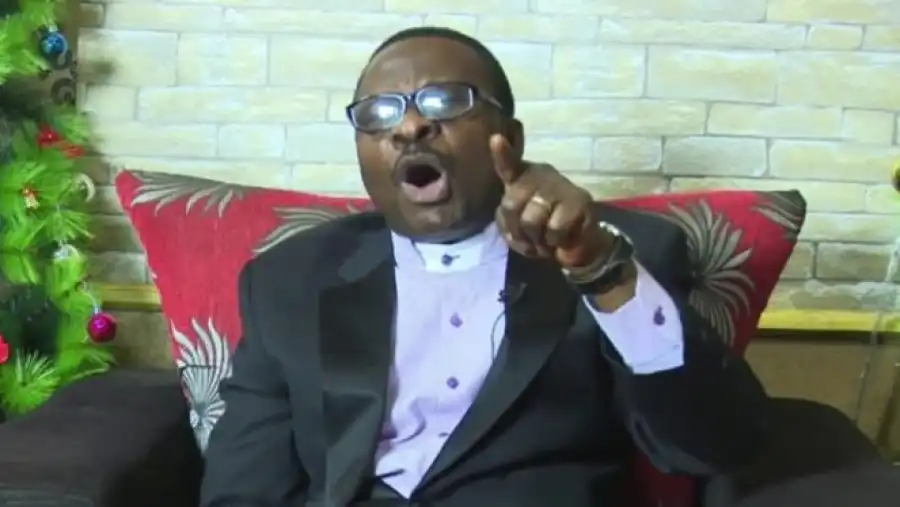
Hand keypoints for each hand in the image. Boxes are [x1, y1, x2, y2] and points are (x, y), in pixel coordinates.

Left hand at [490, 134, 609, 268]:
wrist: (577, 241)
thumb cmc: (541, 229)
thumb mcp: (516, 226)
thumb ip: (507, 220)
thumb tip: (511, 221)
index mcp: (522, 178)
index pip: (509, 164)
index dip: (502, 153)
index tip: (495, 139)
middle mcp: (540, 175)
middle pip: (511, 204)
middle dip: (516, 230)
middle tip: (528, 238)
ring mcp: (561, 185)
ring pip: (532, 219)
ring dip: (536, 240)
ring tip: (545, 239)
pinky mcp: (581, 201)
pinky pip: (555, 228)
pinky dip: (554, 241)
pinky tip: (562, 238)